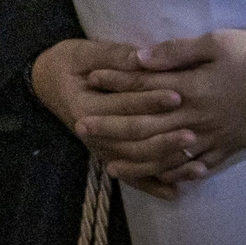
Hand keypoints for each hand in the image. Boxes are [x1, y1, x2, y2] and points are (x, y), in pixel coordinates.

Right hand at [30, 39, 186, 198]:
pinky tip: (176, 192)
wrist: (49, 83)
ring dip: (165, 166)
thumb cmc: (69, 63)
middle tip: (192, 134)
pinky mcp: (109, 156)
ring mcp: (100, 149)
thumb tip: (140, 57)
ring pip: (135, 164)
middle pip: (131, 141)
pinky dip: (153, 186)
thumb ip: (113, 56)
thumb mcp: (84, 52)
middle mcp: (91, 135)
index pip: (121, 106)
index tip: (178, 95)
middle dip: (163, 139)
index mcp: (84, 107)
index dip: (149, 101)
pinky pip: (132, 177)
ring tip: (196, 166)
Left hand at [83, 28, 245, 182]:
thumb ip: (176, 51)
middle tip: (81, 127)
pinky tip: (159, 181)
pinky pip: (197, 167)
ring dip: (135, 161)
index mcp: (193, 88)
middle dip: (111, 127)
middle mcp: (199, 118)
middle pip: (146, 127)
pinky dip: (176, 176)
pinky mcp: (231, 148)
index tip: (89, 80)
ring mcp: (215, 137)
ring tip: (109, 165)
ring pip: (167, 156)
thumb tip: (137, 57)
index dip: (114, 83)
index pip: (143, 88)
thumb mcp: (218, 40)